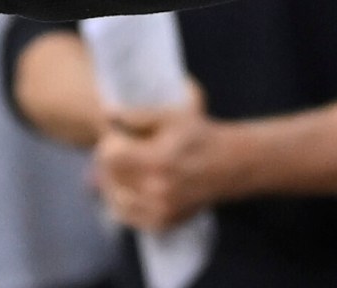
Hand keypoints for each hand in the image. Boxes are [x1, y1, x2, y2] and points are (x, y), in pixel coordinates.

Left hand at [94, 96, 226, 231]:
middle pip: (109, 180)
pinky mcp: (165, 223)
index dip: (107, 145)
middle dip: (106, 165)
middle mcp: (158, 190)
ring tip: (119, 171)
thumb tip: (107, 114)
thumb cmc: (200, 135)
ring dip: (110, 186)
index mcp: (158, 160)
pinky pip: (128, 218)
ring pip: (115, 202)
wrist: (230, 165)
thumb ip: (137, 116)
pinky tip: (127, 190)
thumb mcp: (171, 116)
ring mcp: (161, 210)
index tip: (114, 138)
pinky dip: (122, 205)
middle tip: (114, 153)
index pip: (109, 158)